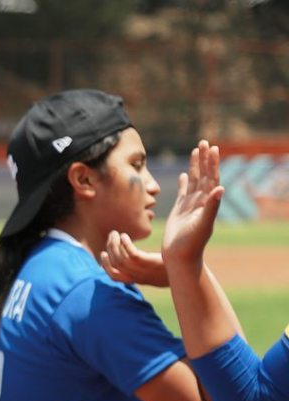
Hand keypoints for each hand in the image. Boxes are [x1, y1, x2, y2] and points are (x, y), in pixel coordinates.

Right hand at [100, 230, 167, 286]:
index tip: (103, 253)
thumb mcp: (154, 271)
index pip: (114, 277)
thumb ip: (143, 267)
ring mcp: (143, 270)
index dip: (105, 265)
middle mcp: (137, 276)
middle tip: (111, 236)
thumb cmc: (172, 270)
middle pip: (114, 264)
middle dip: (109, 248)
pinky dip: (124, 244)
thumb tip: (135, 259)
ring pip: (119, 258)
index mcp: (136, 280)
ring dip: (114, 244)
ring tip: (116, 233)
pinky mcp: (149, 263)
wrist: (190, 273)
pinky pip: (131, 254)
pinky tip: (125, 236)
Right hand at [162, 140, 223, 264]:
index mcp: (207, 203)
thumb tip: (221, 188)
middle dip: (204, 159)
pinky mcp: (179, 210)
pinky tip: (184, 175)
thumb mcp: (203, 224)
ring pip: (194, 181)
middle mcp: (201, 202)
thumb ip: (212, 206)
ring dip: (195, 166)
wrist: (180, 257)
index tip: (212, 148)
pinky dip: (184, 182)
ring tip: (196, 151)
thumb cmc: (192, 244)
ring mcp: (190, 205)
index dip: (212, 163)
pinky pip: (183, 192)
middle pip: (204, 175)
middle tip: (204, 142)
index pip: (211, 178)